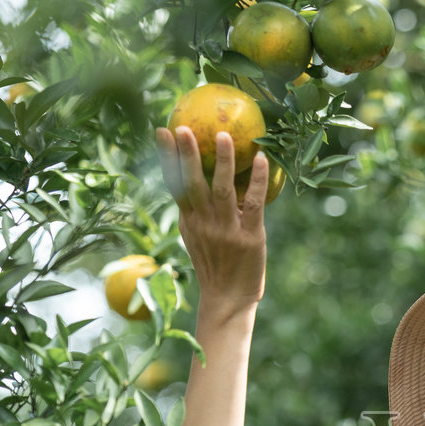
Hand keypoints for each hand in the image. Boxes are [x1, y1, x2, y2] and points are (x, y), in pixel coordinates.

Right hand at [155, 125, 267, 311]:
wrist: (228, 299)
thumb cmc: (216, 265)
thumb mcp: (197, 237)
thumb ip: (196, 211)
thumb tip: (197, 179)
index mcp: (189, 221)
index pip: (175, 183)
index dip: (168, 157)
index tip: (162, 131)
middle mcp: (204, 223)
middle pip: (192, 183)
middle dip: (186, 155)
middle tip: (183, 127)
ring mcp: (226, 230)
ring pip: (221, 190)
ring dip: (222, 162)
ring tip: (223, 136)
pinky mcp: (250, 236)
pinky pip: (253, 203)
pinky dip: (257, 180)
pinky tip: (262, 159)